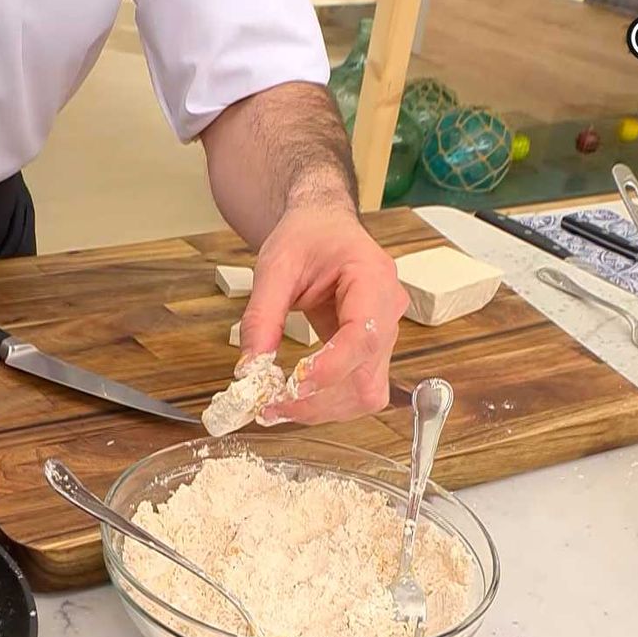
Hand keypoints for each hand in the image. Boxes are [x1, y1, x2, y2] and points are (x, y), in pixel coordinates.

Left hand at [239, 207, 407, 424]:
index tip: (293, 385)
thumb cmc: (308, 236)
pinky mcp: (370, 353)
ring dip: (321, 409)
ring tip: (276, 406)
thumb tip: (249, 368)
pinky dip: (324, 403)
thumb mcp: (275, 266)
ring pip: (365, 394)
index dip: (331, 368)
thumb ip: (261, 316)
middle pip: (367, 377)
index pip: (364, 336)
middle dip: (320, 401)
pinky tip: (294, 399)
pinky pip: (356, 390)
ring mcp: (384, 335)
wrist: (323, 227)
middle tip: (271, 406)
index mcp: (373, 278)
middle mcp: (388, 311)